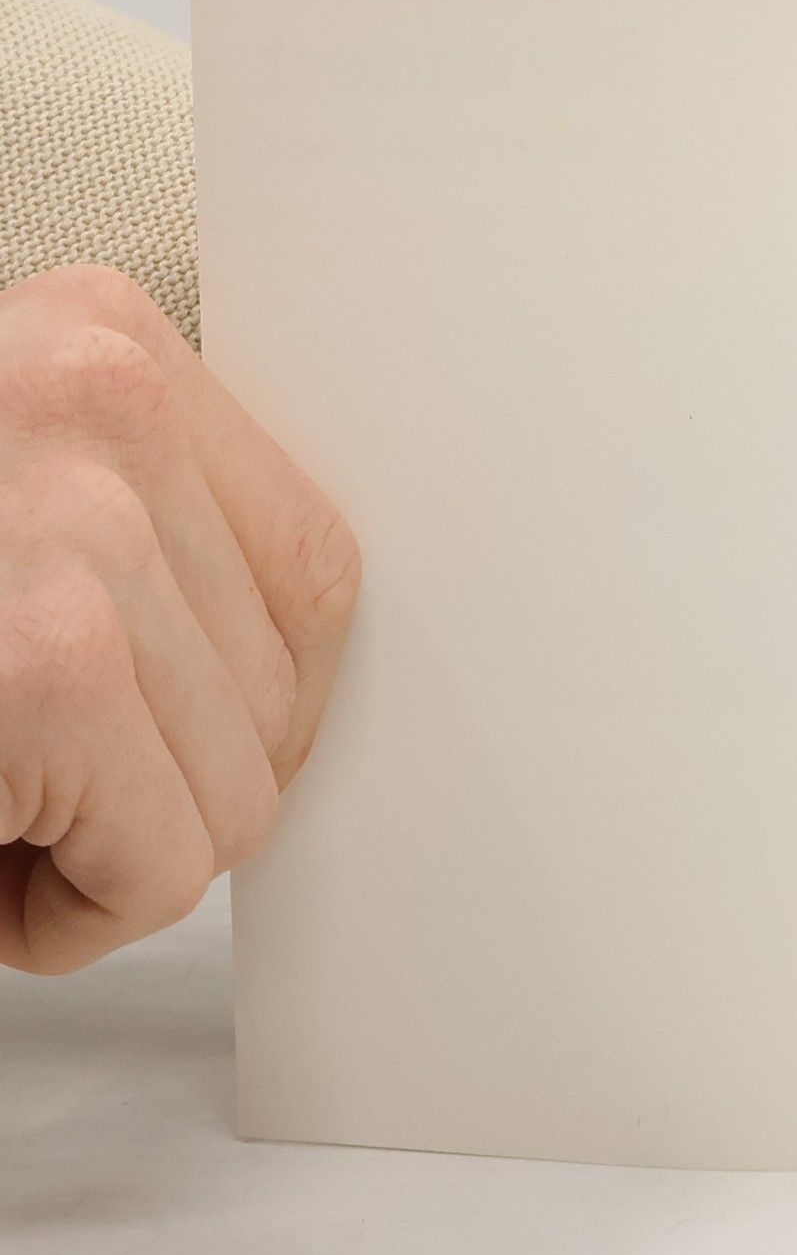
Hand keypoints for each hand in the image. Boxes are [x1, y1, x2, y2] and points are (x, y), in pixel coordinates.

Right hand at [0, 266, 359, 973]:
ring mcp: (74, 530)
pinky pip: (169, 861)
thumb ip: (144, 534)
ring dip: (116, 843)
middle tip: (29, 778)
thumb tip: (287, 668)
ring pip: (239, 785)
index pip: (308, 565)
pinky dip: (78, 911)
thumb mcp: (17, 497)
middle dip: (165, 775)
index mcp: (96, 343)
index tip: (168, 739)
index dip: (248, 691)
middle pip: (285, 680)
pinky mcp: (41, 674)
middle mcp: (97, 402)